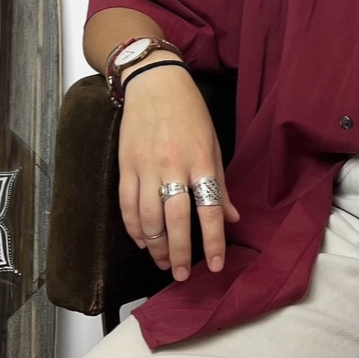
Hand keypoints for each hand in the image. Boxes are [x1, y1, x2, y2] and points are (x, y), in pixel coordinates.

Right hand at [116, 63, 238, 280]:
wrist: (154, 82)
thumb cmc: (190, 111)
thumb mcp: (213, 143)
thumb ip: (221, 183)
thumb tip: (232, 218)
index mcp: (201, 159)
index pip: (210, 209)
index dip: (214, 241)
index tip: (217, 265)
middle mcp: (173, 165)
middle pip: (175, 220)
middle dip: (180, 253)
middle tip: (183, 275)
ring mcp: (146, 166)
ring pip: (148, 218)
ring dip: (155, 246)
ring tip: (164, 261)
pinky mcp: (125, 165)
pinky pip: (127, 205)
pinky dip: (133, 227)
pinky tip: (141, 240)